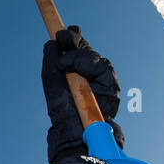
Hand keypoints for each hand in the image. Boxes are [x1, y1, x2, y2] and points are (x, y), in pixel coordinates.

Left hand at [42, 26, 124, 163]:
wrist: (72, 130)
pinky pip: (105, 71)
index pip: (77, 49)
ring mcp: (102, 81)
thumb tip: (52, 41)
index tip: (61, 33)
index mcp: (75, 72)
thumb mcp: (51, 79)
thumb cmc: (61, 108)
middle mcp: (90, 75)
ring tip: (64, 65)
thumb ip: (52, 58)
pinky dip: (92, 68)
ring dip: (80, 57)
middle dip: (75, 43)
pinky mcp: (112, 89)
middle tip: (63, 39)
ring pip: (97, 59)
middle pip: (88, 50)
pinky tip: (82, 72)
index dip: (73, 38)